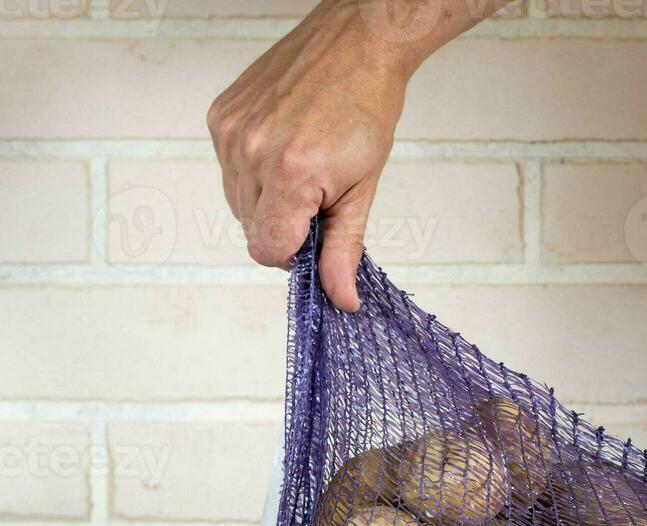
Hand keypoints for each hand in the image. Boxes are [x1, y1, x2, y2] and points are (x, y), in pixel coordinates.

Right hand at [207, 0, 413, 311]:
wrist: (356, 46)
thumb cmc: (367, 110)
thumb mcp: (363, 190)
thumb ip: (344, 249)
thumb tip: (340, 299)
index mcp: (290, 175)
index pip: (268, 249)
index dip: (294, 253)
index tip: (316, 234)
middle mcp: (250, 152)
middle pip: (251, 227)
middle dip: (284, 223)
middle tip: (319, 193)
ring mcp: (230, 131)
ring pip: (237, 199)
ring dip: (267, 197)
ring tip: (303, 164)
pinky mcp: (220, 114)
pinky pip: (228, 166)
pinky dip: (253, 167)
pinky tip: (283, 144)